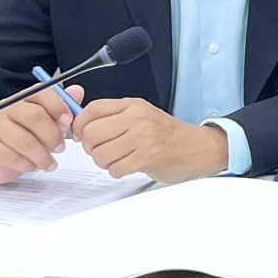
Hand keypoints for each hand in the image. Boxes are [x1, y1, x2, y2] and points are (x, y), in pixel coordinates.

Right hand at [0, 83, 83, 183]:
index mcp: (24, 98)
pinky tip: (33, 166)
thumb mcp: (46, 121)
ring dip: (43, 156)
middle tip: (61, 148)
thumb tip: (77, 91)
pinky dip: (28, 165)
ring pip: (25, 141)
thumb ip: (61, 107)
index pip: (42, 92)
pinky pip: (13, 158)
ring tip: (49, 163)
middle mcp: (7, 109)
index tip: (69, 121)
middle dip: (52, 135)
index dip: (59, 106)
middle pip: (34, 117)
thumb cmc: (24, 136)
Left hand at [72, 98, 227, 181]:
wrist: (199, 147)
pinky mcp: (147, 156)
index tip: (80, 135)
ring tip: (118, 159)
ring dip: (104, 162)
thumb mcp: (141, 116)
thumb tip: (79, 126)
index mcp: (133, 105)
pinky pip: (115, 168)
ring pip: (100, 154)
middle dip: (90, 147)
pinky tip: (128, 166)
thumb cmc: (169, 135)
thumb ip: (114, 117)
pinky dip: (117, 171)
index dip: (79, 125)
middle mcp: (137, 118)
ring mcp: (143, 137)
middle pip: (91, 133)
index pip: (92, 109)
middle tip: (101, 150)